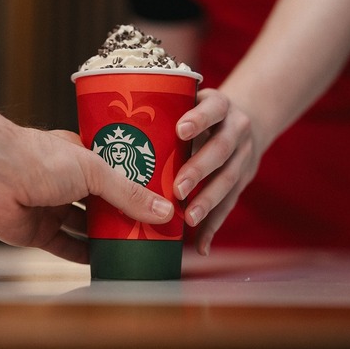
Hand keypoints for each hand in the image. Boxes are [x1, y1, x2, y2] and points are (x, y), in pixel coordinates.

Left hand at [0, 107, 173, 263]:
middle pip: (103, 204)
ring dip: (107, 238)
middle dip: (126, 217)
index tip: (163, 202)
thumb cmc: (36, 157)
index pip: (116, 175)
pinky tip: (105, 264)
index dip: (137, 188)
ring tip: (137, 250)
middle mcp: (67, 183)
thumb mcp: (92, 171)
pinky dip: (84, 256)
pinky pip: (65, 247)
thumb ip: (127, 193)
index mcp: (81, 158)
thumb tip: (164, 210)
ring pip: (86, 227)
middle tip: (155, 232)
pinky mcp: (37, 232)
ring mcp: (52, 208)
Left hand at [173, 89, 260, 255]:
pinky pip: (229, 206)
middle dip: (199, 169)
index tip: (180, 131)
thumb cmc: (197, 113)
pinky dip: (213, 227)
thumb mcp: (188, 102)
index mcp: (220, 105)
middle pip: (221, 149)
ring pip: (229, 180)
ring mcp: (243, 156)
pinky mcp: (242, 182)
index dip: (199, 120)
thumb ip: (161, 116)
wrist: (242, 122)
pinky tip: (201, 246)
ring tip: (189, 219)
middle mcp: (237, 130)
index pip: (213, 109)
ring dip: (208, 202)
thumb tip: (105, 132)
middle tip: (178, 188)